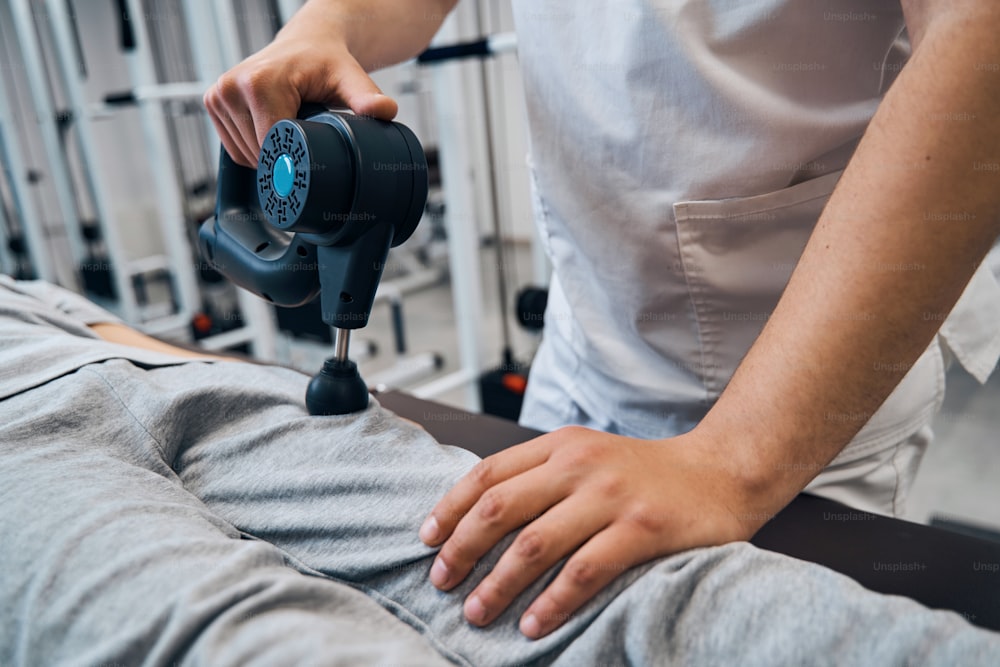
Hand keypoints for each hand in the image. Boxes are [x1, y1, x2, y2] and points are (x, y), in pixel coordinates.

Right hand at [203, 35, 396, 166]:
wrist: (307, 43)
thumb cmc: (328, 62)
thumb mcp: (350, 79)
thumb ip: (366, 97)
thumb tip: (387, 111)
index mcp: (259, 84)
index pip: (271, 147)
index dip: (293, 162)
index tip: (314, 163)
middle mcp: (232, 87)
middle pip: (257, 154)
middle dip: (283, 159)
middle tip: (308, 142)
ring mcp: (218, 95)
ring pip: (244, 155)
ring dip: (268, 156)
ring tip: (291, 132)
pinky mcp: (213, 102)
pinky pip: (234, 149)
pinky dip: (254, 150)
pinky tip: (274, 132)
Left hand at [418, 426, 768, 638]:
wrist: (721, 472)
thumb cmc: (646, 473)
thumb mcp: (588, 456)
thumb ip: (542, 476)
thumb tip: (480, 518)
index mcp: (560, 446)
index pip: (488, 473)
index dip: (450, 508)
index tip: (427, 540)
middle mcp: (579, 465)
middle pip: (500, 508)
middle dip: (462, 550)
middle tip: (443, 582)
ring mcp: (610, 496)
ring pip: (534, 544)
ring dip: (498, 584)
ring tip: (477, 612)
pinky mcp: (641, 529)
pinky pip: (584, 572)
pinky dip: (552, 602)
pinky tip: (533, 624)